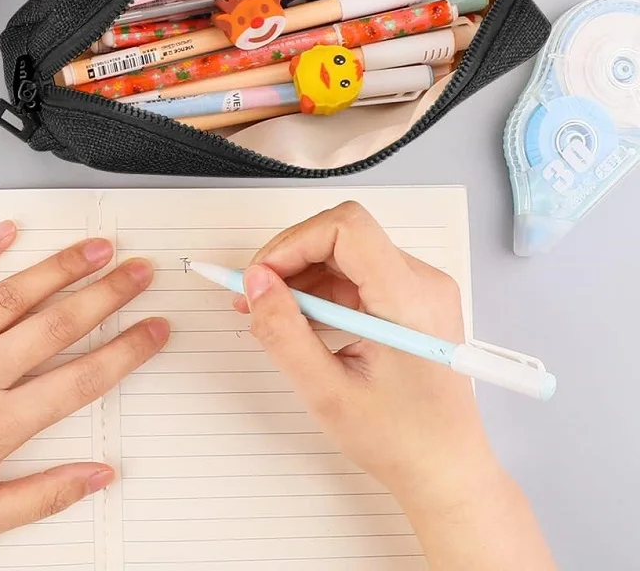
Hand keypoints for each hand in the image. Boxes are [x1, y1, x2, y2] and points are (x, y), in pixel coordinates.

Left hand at [0, 222, 168, 563]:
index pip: (82, 379)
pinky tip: (6, 231)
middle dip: (108, 294)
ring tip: (94, 248)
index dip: (127, 351)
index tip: (153, 330)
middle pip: (57, 325)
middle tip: (139, 271)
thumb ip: (44, 496)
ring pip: (12, 295)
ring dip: (60, 268)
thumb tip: (99, 476)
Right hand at [235, 202, 555, 569]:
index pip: (346, 229)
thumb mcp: (327, 392)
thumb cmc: (402, 441)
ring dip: (303, 278)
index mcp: (409, 298)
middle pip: (342, 238)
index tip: (261, 275)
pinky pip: (358, 278)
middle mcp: (422, 283)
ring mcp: (419, 291)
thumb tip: (257, 284)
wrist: (446, 470)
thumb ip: (284, 333)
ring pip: (346, 256)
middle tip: (254, 296)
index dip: (293, 243)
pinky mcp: (410, 303)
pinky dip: (322, 293)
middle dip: (291, 260)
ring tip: (271, 316)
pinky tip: (300, 324)